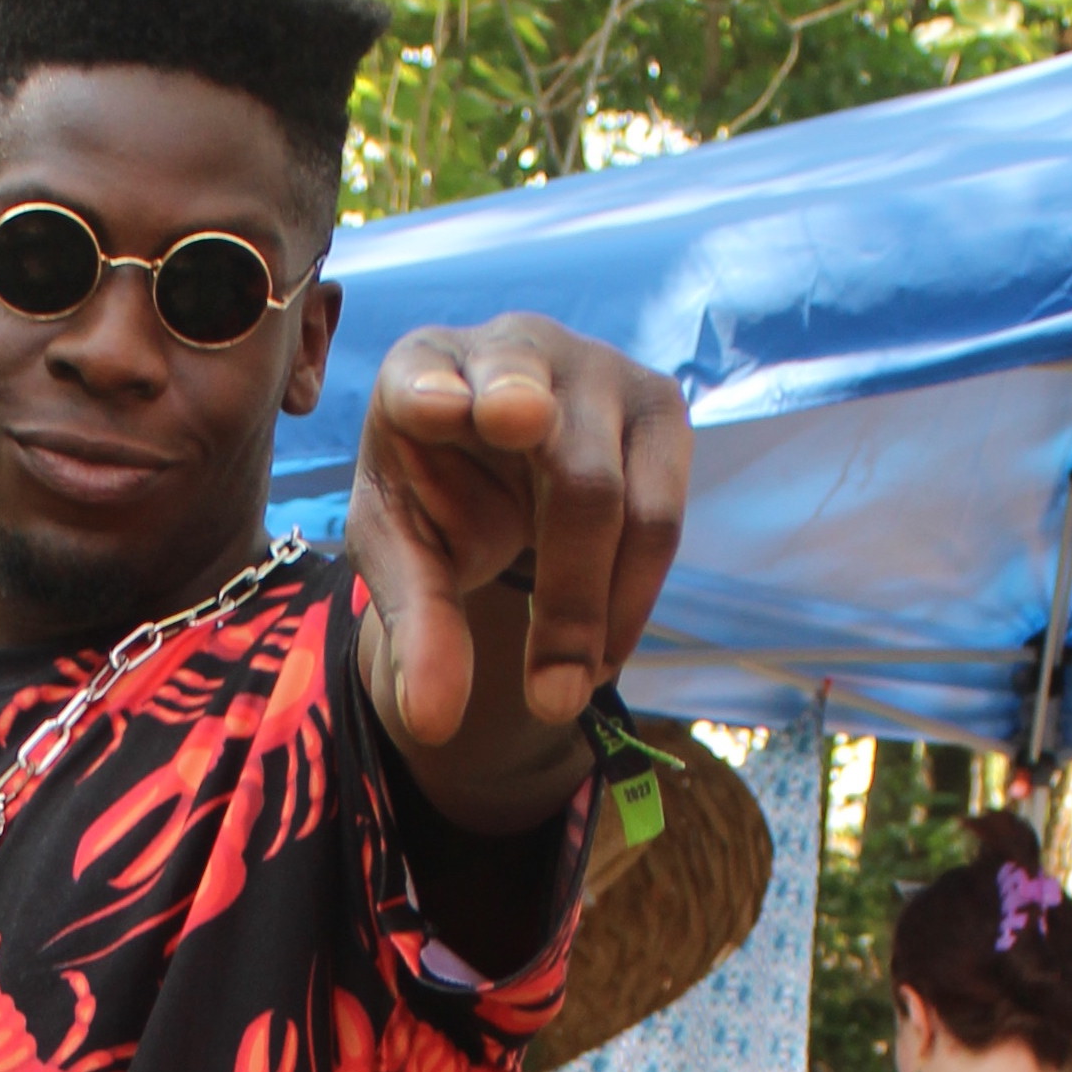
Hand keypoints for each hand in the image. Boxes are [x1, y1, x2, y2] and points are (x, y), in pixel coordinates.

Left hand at [347, 316, 690, 754]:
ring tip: (566, 691)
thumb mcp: (405, 560)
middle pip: (573, 475)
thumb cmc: (437, 495)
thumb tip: (432, 723)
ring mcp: (600, 369)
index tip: (437, 413)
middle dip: (567, 598)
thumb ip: (415, 628)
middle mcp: (518, 348)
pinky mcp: (658, 407)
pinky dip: (631, 601)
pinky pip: (665, 518)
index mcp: (423, 368)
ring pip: (631, 505)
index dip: (437, 396)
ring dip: (604, 614)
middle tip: (551, 701)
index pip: (429, 377)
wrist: (498, 457)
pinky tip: (597, 654)